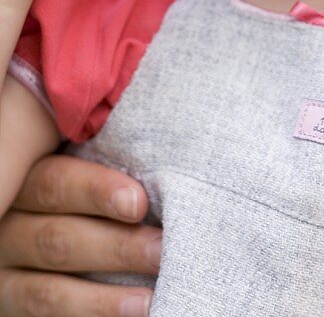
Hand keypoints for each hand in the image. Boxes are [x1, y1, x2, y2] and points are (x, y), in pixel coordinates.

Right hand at [0, 154, 160, 315]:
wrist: (58, 236)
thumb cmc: (85, 199)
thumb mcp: (80, 176)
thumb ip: (103, 168)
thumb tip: (151, 167)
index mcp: (24, 181)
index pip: (55, 182)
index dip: (96, 191)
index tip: (138, 202)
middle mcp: (8, 228)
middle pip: (56, 238)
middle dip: (116, 247)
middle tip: (161, 250)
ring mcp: (5, 275)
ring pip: (47, 292)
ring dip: (102, 299)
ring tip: (147, 301)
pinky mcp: (11, 310)